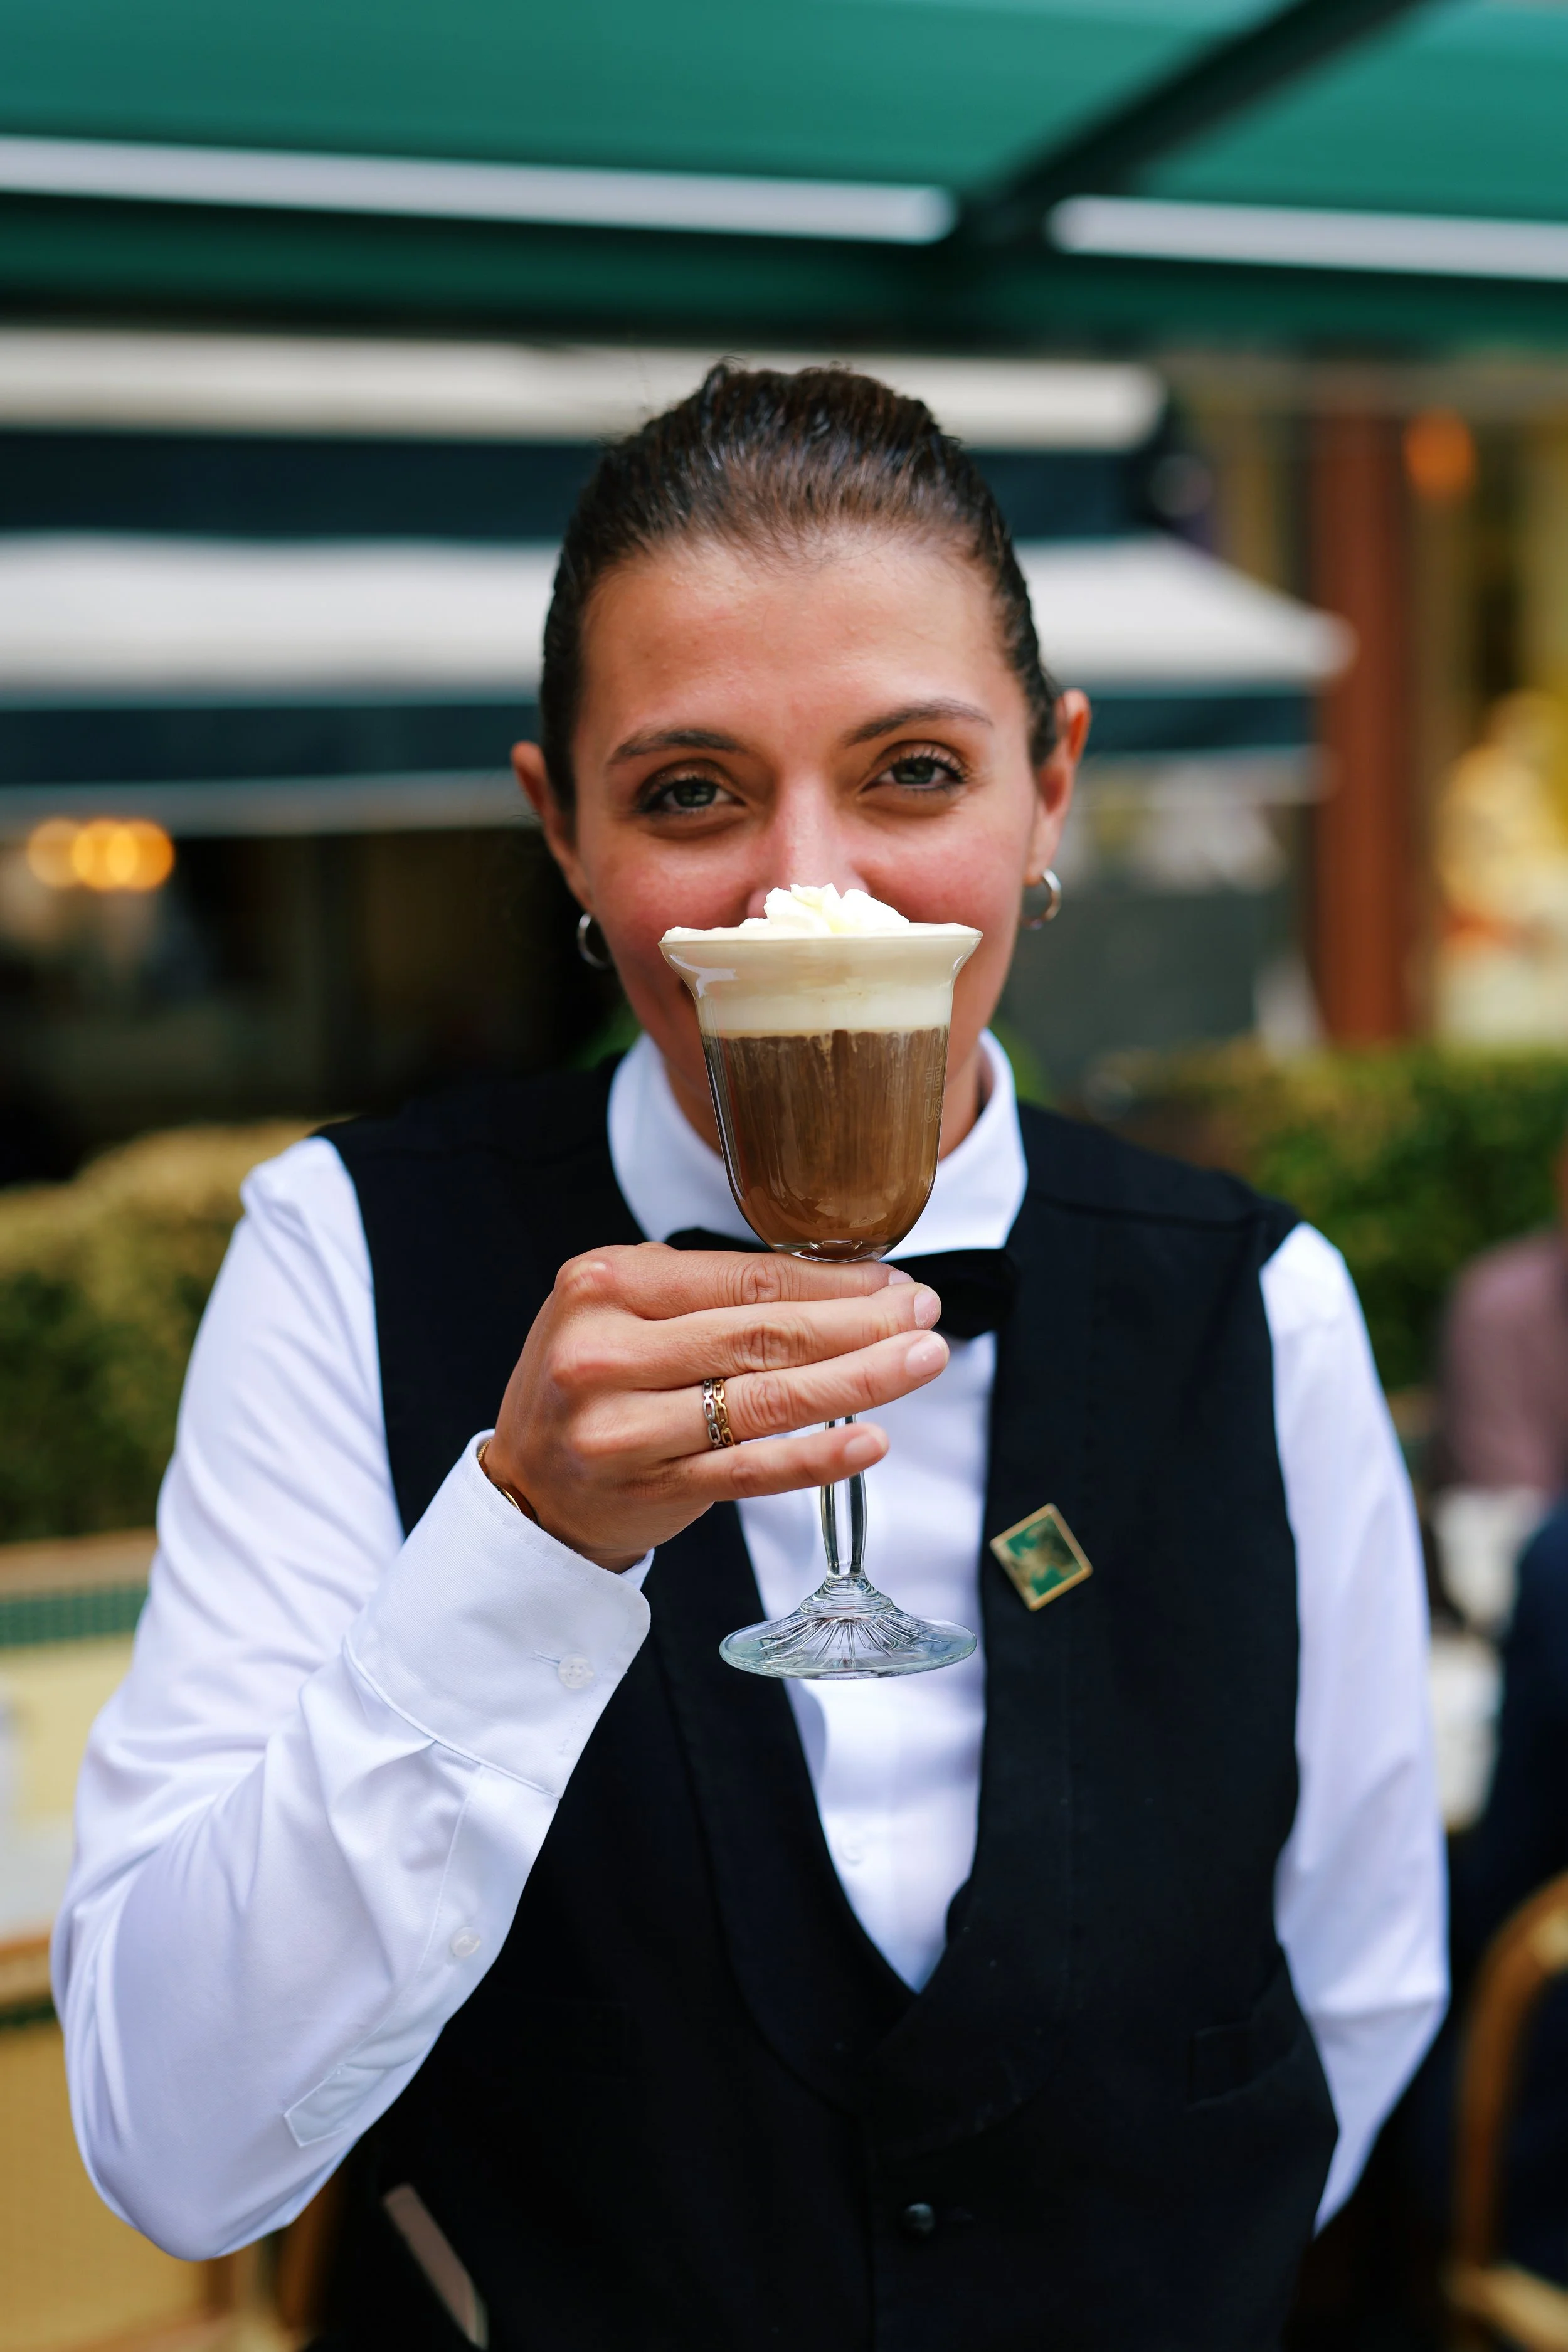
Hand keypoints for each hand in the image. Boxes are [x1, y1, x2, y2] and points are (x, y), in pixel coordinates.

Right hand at [484, 1244, 947, 1569]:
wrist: (530, 1487)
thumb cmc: (595, 1384)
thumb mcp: (622, 1310)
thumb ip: (706, 1292)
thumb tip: (840, 1284)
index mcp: (605, 1284)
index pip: (742, 1278)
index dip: (830, 1281)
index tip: (894, 1283)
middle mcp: (607, 1352)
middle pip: (761, 1333)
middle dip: (859, 1323)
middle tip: (926, 1314)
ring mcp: (624, 1427)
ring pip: (764, 1399)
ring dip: (858, 1379)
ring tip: (921, 1360)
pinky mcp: (649, 1490)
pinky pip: (749, 1472)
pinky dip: (815, 1458)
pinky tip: (871, 1441)